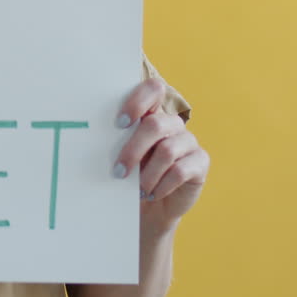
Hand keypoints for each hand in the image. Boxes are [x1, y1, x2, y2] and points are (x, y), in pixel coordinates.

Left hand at [113, 76, 209, 232]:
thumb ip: (116, 142)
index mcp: (152, 114)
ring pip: (167, 150)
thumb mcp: (122, 157)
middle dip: (133, 149)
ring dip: (147, 174)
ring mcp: (189, 141)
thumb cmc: (132, 176)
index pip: (153, 90)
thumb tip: (95, 138)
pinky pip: (180, 171)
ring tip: (137, 189)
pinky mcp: (201, 162)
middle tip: (118, 171)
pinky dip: (162, 185)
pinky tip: (152, 193)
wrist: (152, 207)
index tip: (119, 123)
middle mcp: (173, 124)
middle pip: (156, 124)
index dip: (138, 101)